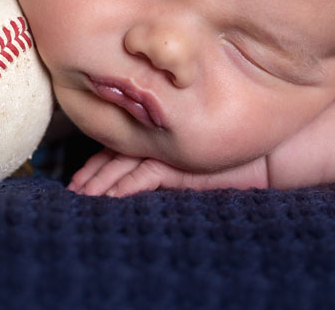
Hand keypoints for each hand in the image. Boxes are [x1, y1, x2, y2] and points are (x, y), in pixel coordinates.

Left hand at [67, 149, 268, 196]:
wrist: (262, 153)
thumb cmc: (230, 155)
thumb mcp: (191, 157)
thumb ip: (166, 158)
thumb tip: (134, 175)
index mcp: (158, 137)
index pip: (119, 147)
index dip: (96, 162)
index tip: (77, 178)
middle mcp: (158, 141)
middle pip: (114, 154)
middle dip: (91, 173)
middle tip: (72, 188)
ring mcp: (166, 151)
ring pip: (122, 165)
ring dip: (100, 182)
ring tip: (81, 196)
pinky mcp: (177, 165)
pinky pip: (144, 176)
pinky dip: (124, 187)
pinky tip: (108, 198)